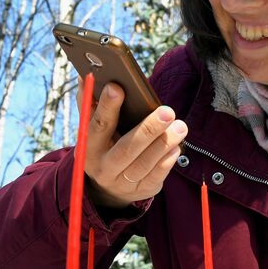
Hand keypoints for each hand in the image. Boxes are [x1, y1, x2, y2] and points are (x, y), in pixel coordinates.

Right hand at [84, 84, 187, 207]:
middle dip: (148, 129)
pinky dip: (168, 160)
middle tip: (167, 111)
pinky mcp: (140, 190)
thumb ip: (90, 104)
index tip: (118, 86)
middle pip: (126, 148)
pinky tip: (176, 145)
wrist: (108, 185)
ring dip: (164, 144)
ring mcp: (121, 182)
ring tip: (180, 126)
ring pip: (144, 163)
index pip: (97, 125)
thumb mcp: (94, 129)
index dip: (106, 106)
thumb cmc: (104, 144)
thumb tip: (87, 77)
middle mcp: (103, 167)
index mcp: (88, 147)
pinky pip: (156, 176)